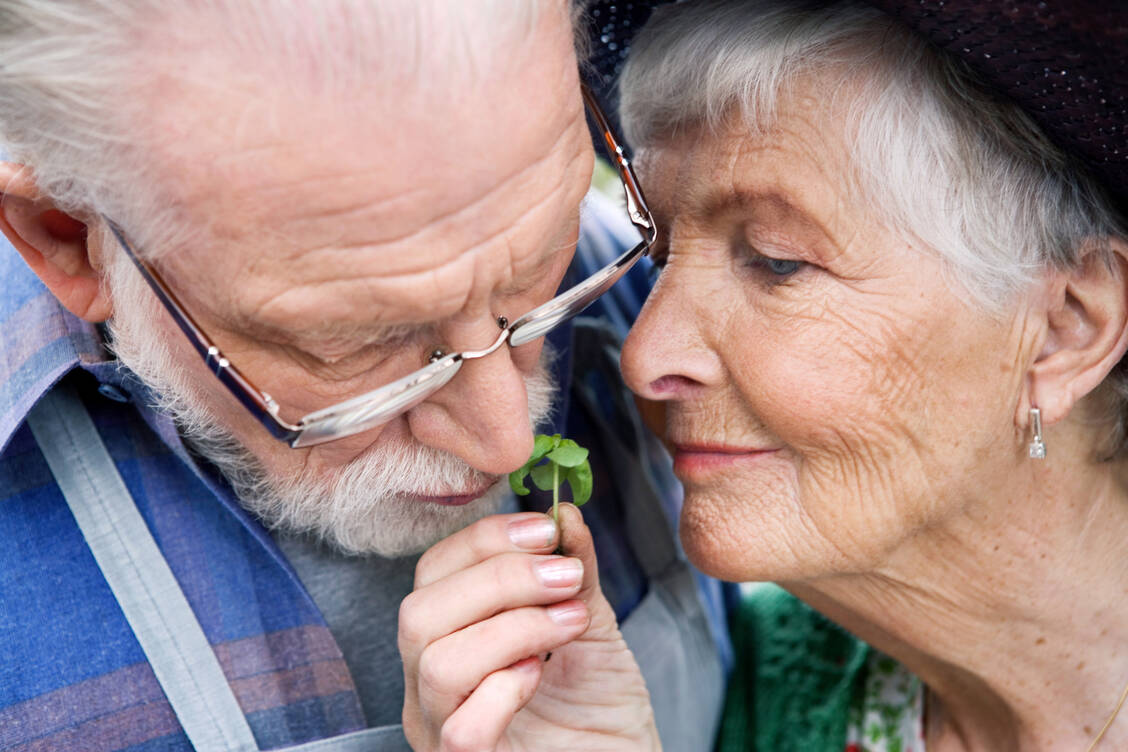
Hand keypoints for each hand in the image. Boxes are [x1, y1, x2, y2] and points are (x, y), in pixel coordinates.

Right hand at [399, 503, 659, 750]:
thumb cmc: (600, 712)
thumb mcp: (589, 625)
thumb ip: (574, 571)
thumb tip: (563, 514)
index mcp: (448, 640)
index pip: (432, 572)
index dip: (484, 541)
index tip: (546, 531)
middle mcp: (428, 689)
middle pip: (420, 612)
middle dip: (500, 579)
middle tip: (565, 577)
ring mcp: (440, 733)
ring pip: (437, 661)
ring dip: (515, 626)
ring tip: (571, 622)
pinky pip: (461, 728)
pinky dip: (504, 690)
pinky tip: (540, 676)